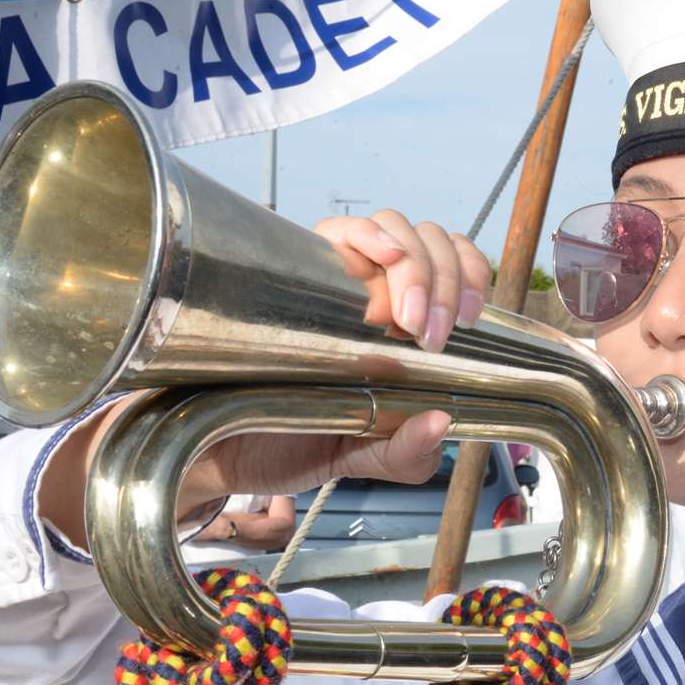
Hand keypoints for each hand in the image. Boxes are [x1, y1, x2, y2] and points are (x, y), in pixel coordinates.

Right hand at [39, 212, 488, 543]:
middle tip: (436, 332)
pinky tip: (384, 261)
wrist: (212, 449)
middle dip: (449, 278)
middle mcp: (374, 290)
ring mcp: (335, 274)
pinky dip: (373, 236)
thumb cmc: (284, 440)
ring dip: (418, 263)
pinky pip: (342, 227)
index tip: (470, 319)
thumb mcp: (356, 457)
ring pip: (397, 226)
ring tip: (411, 317)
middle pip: (433, 242)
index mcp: (400, 325)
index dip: (472, 276)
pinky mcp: (293, 266)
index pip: (454, 269)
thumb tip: (440, 424)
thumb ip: (402, 453)